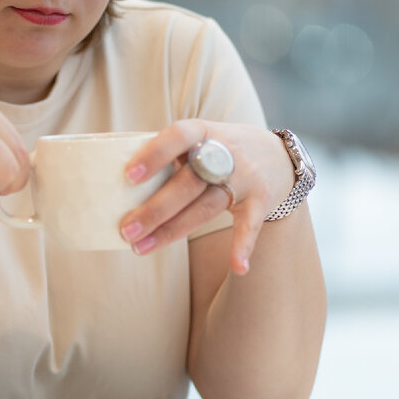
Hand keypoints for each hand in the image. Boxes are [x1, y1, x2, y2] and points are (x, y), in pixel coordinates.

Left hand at [119, 120, 295, 274]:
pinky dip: (243, 246)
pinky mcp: (261, 200)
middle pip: (187, 183)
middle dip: (155, 209)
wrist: (279, 155)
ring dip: (173, 230)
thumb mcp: (200, 138)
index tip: (128, 176)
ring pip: (206, 207)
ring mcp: (244, 177)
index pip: (178, 136)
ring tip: (141, 247)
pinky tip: (237, 267)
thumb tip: (118, 179)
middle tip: (126, 229)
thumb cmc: (222, 149)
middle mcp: (226, 152)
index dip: (154, 155)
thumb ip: (170, 154)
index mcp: (204, 131)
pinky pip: (250, 226)